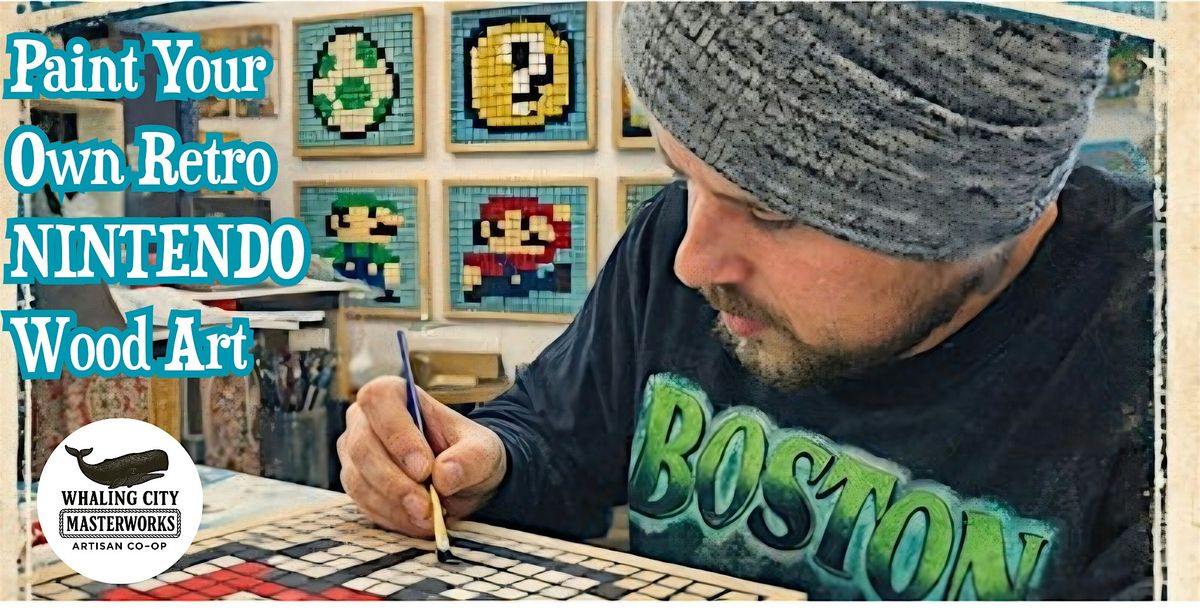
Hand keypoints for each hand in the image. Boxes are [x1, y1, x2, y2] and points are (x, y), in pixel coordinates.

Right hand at [338, 376, 506, 537]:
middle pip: (362, 446)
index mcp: (395, 394)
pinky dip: (391, 517)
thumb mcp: (483, 451)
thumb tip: (444, 474)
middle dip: (395, 482)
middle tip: (425, 506)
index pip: (380, 400)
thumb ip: (470, 459)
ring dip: (393, 505)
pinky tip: (417, 522)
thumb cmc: (467, 453)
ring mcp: (355, 453)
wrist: (464, 480)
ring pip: (359, 480)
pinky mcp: (356, 483)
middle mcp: (365, 419)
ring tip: (427, 517)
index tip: (424, 468)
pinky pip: (363, 503)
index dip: (397, 435)